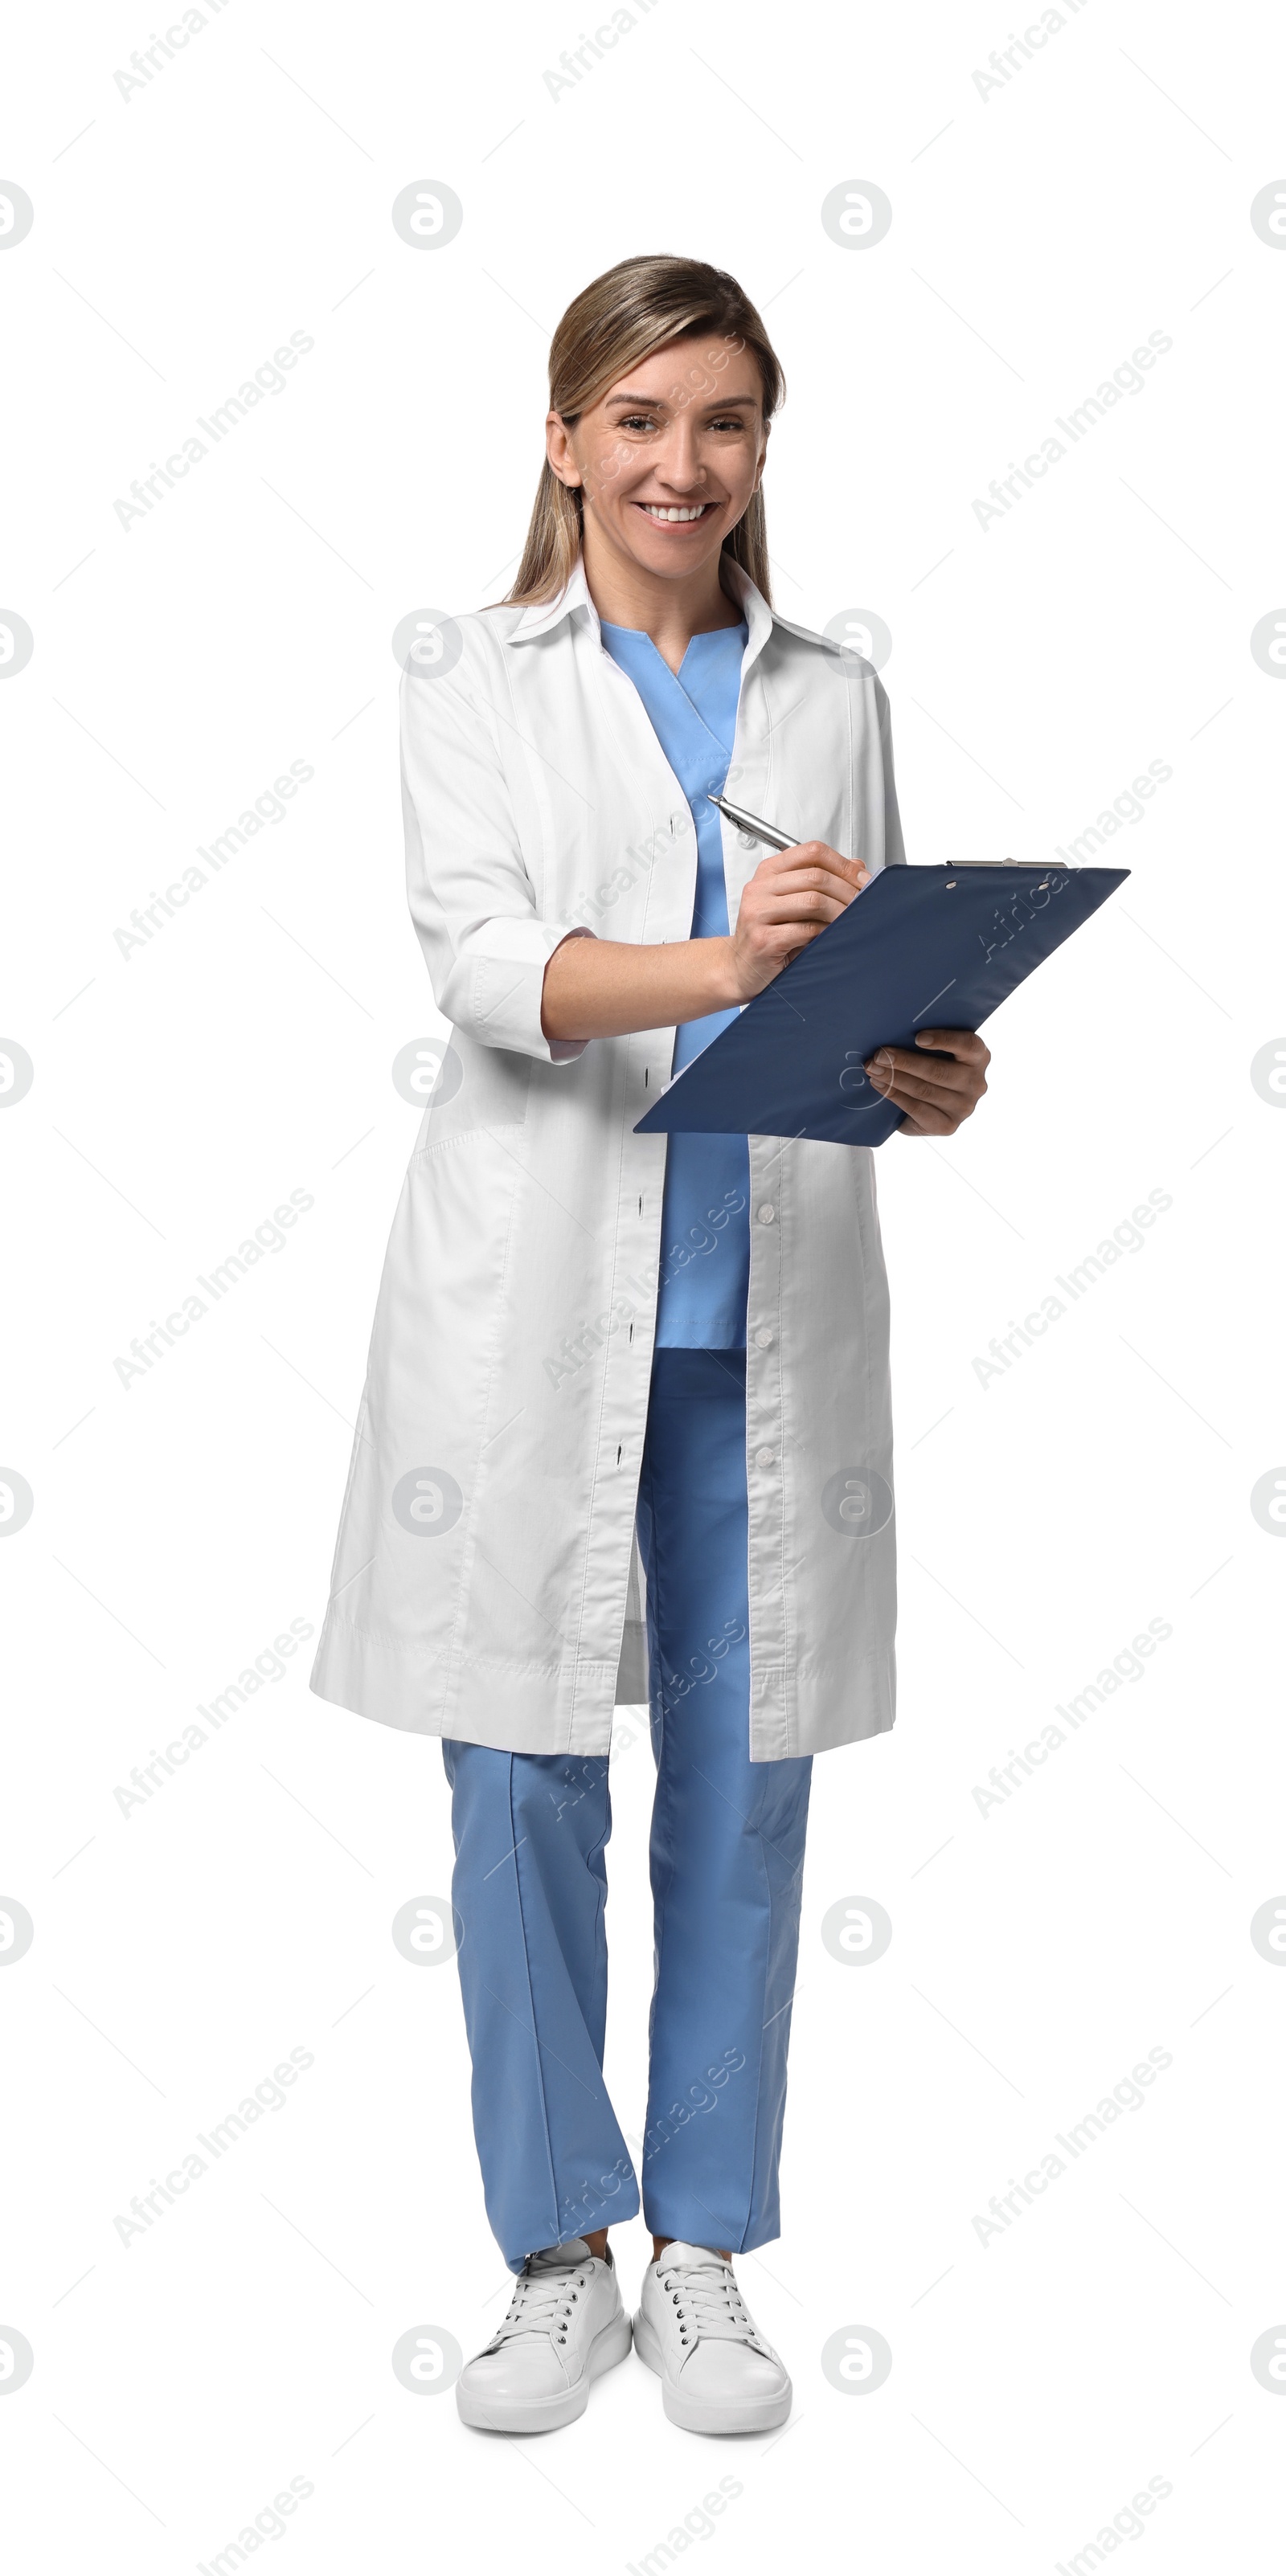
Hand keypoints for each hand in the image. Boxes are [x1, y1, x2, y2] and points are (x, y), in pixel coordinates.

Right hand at [725, 841, 867, 1002]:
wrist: (743, 968)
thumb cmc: (770, 934)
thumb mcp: (794, 901)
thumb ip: (822, 882)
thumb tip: (858, 867)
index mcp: (768, 872)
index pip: (811, 852)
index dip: (843, 864)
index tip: (862, 880)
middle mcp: (759, 888)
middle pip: (816, 876)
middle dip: (847, 891)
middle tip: (863, 903)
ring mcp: (758, 913)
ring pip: (813, 901)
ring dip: (840, 912)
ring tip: (851, 920)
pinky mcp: (763, 939)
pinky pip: (806, 930)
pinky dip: (826, 932)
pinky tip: (831, 936)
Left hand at [864, 1027, 989, 1136]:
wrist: (928, 1110)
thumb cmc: (932, 1069)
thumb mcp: (937, 1053)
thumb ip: (927, 1044)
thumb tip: (894, 1033)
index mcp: (979, 1057)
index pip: (968, 1045)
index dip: (944, 1040)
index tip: (918, 1038)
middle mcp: (976, 1083)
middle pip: (938, 1071)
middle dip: (904, 1062)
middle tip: (879, 1055)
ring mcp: (964, 1107)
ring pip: (924, 1089)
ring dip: (894, 1078)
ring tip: (874, 1069)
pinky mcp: (948, 1126)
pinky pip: (917, 1108)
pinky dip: (895, 1095)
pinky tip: (880, 1086)